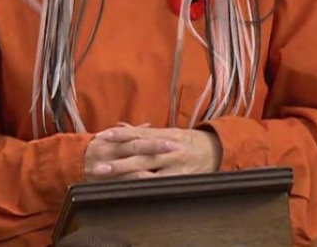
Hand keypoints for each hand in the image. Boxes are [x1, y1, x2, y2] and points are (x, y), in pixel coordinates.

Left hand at [84, 126, 221, 180]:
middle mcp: (169, 147)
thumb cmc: (189, 140)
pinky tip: (131, 190)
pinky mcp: (180, 178)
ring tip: (110, 179)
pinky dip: (145, 186)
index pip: (139, 133)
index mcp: (166, 133)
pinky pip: (160, 183)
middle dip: (118, 160)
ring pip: (148, 170)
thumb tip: (120, 126)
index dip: (120, 135)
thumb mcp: (168, 132)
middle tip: (99, 166)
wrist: (217, 150)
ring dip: (127, 175)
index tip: (102, 136)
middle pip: (140, 153)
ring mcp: (175, 164)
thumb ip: (143, 131)